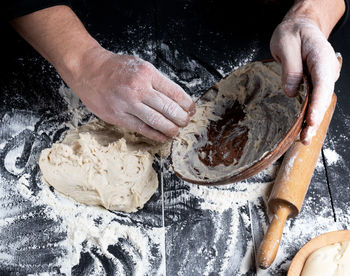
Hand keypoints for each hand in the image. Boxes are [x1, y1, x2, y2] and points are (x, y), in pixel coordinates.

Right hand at [68, 48, 194, 141]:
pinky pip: (142, 128)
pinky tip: (163, 136)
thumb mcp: (140, 66)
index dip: (187, 104)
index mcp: (147, 73)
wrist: (87, 69)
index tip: (191, 110)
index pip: (175, 93)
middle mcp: (138, 88)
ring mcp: (127, 103)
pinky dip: (155, 134)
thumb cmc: (115, 68)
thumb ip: (156, 82)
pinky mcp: (118, 116)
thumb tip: (175, 100)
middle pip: (168, 109)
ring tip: (176, 131)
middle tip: (185, 122)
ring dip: (171, 129)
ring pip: (157, 121)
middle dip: (181, 118)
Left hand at [270, 17, 340, 144]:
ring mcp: (322, 78)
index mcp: (321, 58)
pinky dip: (309, 115)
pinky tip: (303, 128)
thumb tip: (291, 91)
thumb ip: (290, 67)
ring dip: (312, 122)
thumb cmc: (292, 33)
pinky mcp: (315, 83)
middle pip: (323, 98)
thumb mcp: (285, 43)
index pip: (322, 84)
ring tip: (303, 139)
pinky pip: (314, 100)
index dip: (317, 105)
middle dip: (314, 120)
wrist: (300, 28)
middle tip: (304, 138)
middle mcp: (326, 70)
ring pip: (319, 102)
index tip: (311, 120)